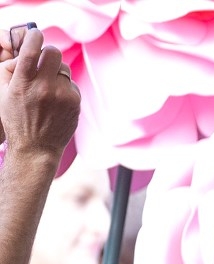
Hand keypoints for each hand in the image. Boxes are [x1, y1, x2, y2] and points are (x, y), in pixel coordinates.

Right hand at [0, 27, 78, 159]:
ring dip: (55, 71)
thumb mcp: (3, 93)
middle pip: (53, 52)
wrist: (36, 148)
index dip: (34, 36)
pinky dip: (63, 87)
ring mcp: (62, 95)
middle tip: (42, 59)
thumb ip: (10, 69)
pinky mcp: (75, 103)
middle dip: (47, 52)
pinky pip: (71, 83)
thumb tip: (23, 52)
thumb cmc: (16, 119)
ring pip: (63, 68)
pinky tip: (56, 99)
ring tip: (47, 85)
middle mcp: (45, 87)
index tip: (35, 34)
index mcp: (23, 83)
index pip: (31, 49)